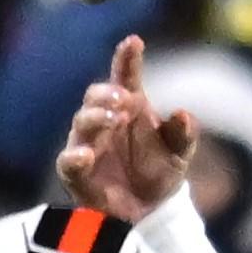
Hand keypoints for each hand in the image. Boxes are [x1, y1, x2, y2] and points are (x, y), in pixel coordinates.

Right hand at [54, 35, 198, 223]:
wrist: (151, 210)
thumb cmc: (160, 171)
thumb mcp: (179, 154)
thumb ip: (183, 134)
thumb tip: (184, 114)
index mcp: (129, 108)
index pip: (125, 77)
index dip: (127, 59)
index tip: (134, 42)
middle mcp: (104, 121)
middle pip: (96, 96)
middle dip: (108, 93)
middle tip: (125, 98)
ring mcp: (87, 144)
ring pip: (81, 123)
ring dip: (96, 117)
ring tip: (114, 119)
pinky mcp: (77, 173)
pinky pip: (68, 162)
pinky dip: (75, 157)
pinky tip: (87, 154)